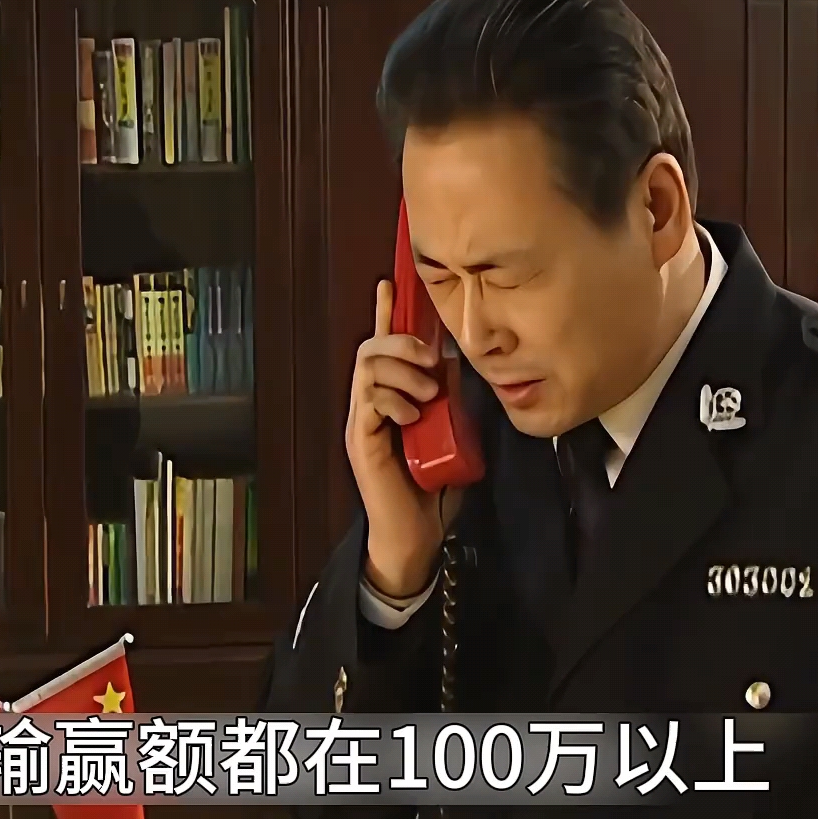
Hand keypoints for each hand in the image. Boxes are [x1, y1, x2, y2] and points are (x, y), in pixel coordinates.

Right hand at [346, 280, 464, 597]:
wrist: (417, 534)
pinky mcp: (362, 440)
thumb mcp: (451, 431)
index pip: (383, 348)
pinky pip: (368, 400)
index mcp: (391, 399)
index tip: (390, 284)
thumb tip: (455, 364)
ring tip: (428, 395)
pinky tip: (412, 417)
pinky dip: (394, 400)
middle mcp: (370, 405)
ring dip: (403, 373)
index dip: (386, 315)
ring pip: (367, 369)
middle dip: (401, 344)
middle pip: (370, 350)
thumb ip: (449, 400)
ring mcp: (363, 422)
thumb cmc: (433, 486)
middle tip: (431, 360)